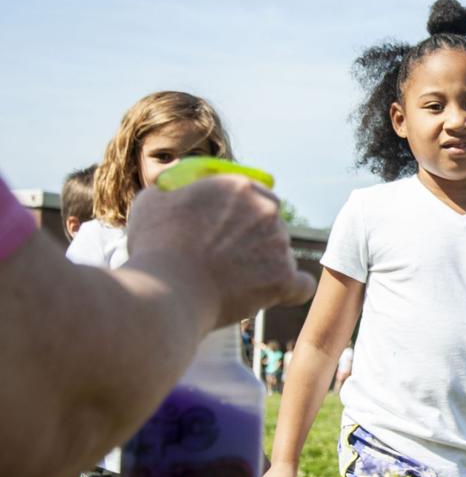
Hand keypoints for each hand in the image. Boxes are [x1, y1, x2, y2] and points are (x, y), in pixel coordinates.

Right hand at [127, 176, 315, 327]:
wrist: (165, 290)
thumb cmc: (155, 247)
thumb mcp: (154, 202)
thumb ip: (173, 190)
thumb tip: (173, 186)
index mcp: (240, 186)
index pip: (254, 195)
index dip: (242, 212)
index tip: (229, 228)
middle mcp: (267, 209)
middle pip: (270, 223)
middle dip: (254, 238)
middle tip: (227, 258)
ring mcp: (278, 243)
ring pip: (280, 254)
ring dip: (264, 265)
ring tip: (230, 283)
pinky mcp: (283, 276)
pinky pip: (300, 284)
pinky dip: (292, 288)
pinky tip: (283, 291)